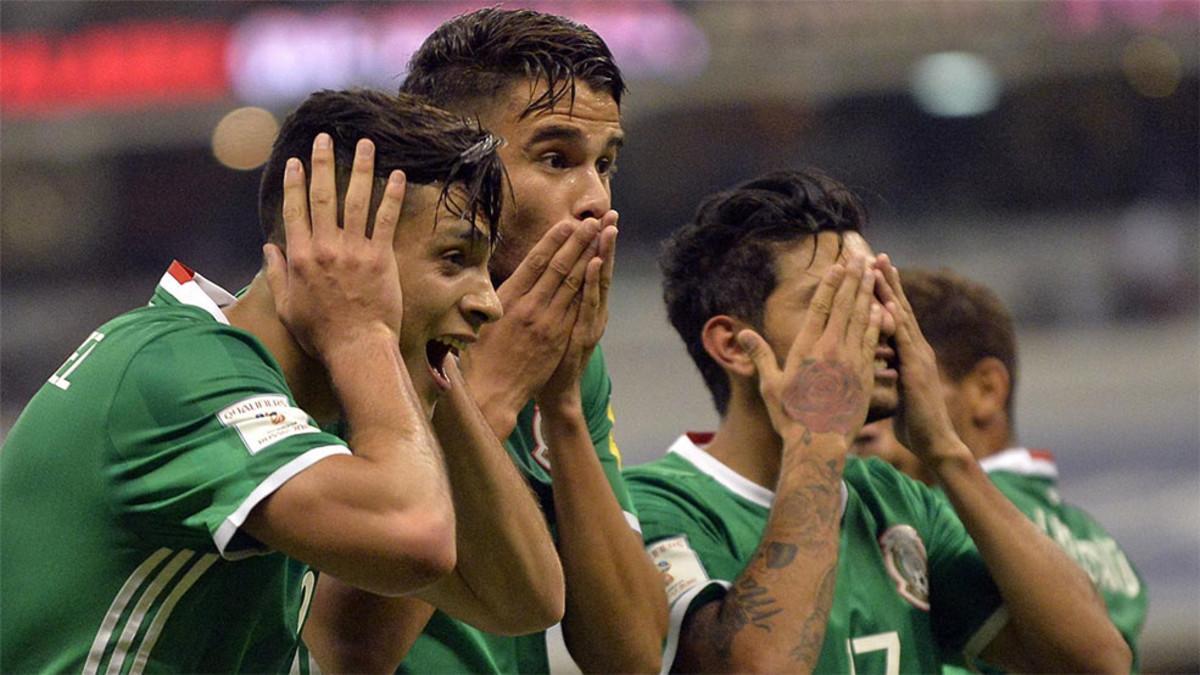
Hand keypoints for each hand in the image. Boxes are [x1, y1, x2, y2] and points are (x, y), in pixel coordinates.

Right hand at [263, 134, 406, 359]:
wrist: (356, 347)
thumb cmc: (320, 334)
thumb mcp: (286, 306)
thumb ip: (276, 274)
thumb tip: (268, 249)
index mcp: (300, 257)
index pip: (294, 210)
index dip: (293, 183)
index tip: (294, 162)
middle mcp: (325, 247)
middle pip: (323, 195)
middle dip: (322, 163)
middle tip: (324, 138)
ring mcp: (354, 250)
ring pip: (355, 200)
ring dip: (360, 168)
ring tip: (364, 144)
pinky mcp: (380, 257)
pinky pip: (385, 219)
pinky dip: (391, 195)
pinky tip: (397, 174)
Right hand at [460, 216, 604, 433]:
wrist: (491, 392)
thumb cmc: (479, 357)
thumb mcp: (480, 320)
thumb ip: (495, 299)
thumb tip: (503, 282)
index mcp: (506, 299)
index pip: (534, 262)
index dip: (553, 240)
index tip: (567, 223)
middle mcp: (528, 306)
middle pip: (558, 267)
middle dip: (577, 241)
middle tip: (593, 220)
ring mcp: (546, 322)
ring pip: (571, 283)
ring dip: (588, 257)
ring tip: (601, 237)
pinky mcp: (557, 338)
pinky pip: (576, 307)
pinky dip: (588, 286)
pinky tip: (597, 271)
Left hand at [537, 211, 618, 412]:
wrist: (556, 391)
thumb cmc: (549, 354)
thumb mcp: (553, 320)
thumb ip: (558, 297)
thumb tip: (550, 271)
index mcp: (581, 303)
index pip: (589, 265)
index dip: (594, 241)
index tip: (599, 215)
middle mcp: (590, 310)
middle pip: (598, 268)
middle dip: (604, 240)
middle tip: (612, 213)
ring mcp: (588, 322)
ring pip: (597, 283)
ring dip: (603, 255)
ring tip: (608, 230)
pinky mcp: (582, 335)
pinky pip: (587, 305)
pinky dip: (591, 284)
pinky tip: (594, 264)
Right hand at [738, 256, 881, 448]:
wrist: (820, 443)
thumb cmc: (791, 416)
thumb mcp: (770, 385)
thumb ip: (760, 355)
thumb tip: (742, 334)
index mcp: (807, 348)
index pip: (821, 308)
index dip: (830, 285)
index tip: (838, 266)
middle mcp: (831, 349)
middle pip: (844, 306)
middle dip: (853, 280)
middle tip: (861, 259)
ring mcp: (851, 360)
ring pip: (862, 319)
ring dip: (868, 294)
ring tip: (873, 275)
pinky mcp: (865, 374)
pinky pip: (873, 340)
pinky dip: (878, 321)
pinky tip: (883, 308)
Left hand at [873, 254, 962, 459]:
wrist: (936, 445)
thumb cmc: (914, 424)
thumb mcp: (897, 392)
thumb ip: (890, 374)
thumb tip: (876, 366)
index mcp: (910, 354)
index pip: (895, 318)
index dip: (884, 294)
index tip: (871, 271)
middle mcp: (917, 351)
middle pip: (900, 308)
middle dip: (888, 282)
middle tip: (876, 255)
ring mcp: (919, 359)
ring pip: (903, 318)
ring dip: (891, 292)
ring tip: (878, 267)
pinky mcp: (917, 372)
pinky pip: (905, 342)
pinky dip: (896, 323)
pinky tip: (887, 305)